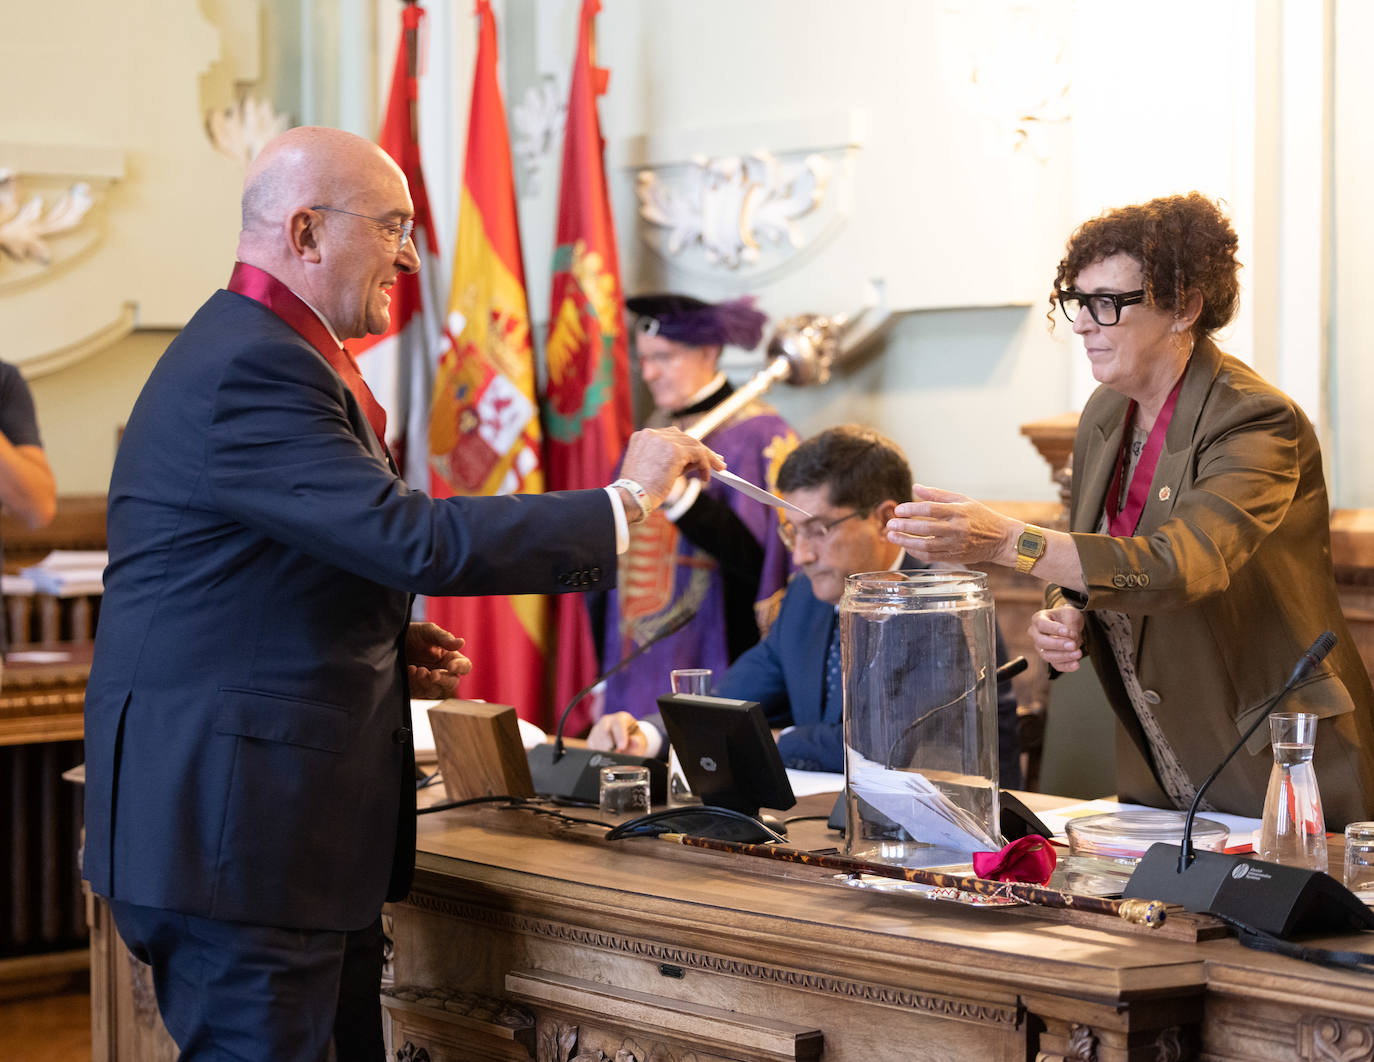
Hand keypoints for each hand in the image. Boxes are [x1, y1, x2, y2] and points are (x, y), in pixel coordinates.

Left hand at [405, 622, 472, 697]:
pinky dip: (415, 684)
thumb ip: (443, 638)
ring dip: (427, 683)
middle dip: (443, 680)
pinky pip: (419, 692)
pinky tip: (409, 671)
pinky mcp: (414, 688)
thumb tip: (462, 642)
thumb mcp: (427, 631)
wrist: (387, 640)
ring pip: (435, 691)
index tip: (450, 666)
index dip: (460, 668)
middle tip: (432, 674)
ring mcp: (428, 682)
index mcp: (450, 658)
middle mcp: (442, 671)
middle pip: (452, 683)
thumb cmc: (412, 633)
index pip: (464, 666)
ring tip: (416, 669)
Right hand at [586, 711, 649, 755]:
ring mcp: (597, 729)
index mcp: (621, 718)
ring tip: (613, 757)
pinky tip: (606, 756)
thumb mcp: (639, 740)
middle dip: (609, 744)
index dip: (619, 735)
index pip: (618, 723)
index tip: (622, 747)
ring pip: (596, 739)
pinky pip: (592, 746)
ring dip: (604, 750)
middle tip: (615, 754)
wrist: (627, 742)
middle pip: (603, 730)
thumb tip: (635, 742)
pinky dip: (598, 753)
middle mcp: (607, 721)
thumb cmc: (633, 740)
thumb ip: (638, 742)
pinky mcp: (591, 739)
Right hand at [618, 428, 723, 510]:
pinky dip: (705, 464)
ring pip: (693, 444)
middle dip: (702, 450)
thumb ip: (676, 461)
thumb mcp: (658, 470)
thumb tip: (699, 461)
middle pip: (684, 437)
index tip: (700, 454)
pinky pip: (697, 454)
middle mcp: (651, 434)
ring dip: (708, 457)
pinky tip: (706, 477)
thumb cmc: (641, 490)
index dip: (688, 445)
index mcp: (643, 436)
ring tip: (719, 469)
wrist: (631, 498)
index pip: (672, 437)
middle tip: (717, 461)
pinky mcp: (674, 450)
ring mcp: (662, 440)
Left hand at [886, 484, 1016, 565]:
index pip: (930, 509)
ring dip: (906, 542)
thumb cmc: (980, 516)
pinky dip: (916, 552)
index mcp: (958, 512)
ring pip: (926, 545)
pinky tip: (906, 546)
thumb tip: (915, 486)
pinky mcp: (954, 557)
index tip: (899, 509)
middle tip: (890, 524)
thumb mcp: (962, 500)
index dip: (912, 509)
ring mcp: (956, 545)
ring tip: (892, 536)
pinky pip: (931, 556)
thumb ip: (937, 494)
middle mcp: (957, 529)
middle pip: (926, 528)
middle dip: (905, 527)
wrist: (1001, 539)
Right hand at [1029, 607, 1084, 671]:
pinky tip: (1076, 664)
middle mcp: (1035, 634)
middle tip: (1073, 645)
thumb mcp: (1071, 614)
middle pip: (1041, 642)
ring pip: (1047, 655)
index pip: (1042, 625)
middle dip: (1058, 645)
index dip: (1054, 629)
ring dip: (1063, 656)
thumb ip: (1071, 625)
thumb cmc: (1067, 616)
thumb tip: (1072, 639)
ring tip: (1078, 654)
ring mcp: (1040, 647)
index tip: (1068, 632)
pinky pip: (1055, 664)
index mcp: (1038, 619)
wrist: (1069, 622)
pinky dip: (1066, 666)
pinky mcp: (1049, 657)